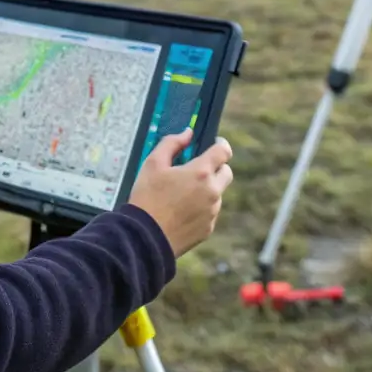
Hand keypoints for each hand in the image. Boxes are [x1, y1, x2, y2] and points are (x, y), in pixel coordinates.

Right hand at [127, 128, 233, 257]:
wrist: (145, 238)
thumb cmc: (147, 198)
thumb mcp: (152, 164)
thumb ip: (171, 143)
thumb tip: (187, 133)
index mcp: (201, 172)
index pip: (224, 151)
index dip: (221, 144)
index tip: (215, 144)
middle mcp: (212, 191)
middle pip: (226, 172)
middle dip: (216, 167)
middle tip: (197, 169)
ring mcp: (212, 212)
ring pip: (217, 194)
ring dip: (207, 189)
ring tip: (182, 194)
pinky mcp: (208, 228)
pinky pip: (210, 212)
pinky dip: (201, 208)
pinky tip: (181, 211)